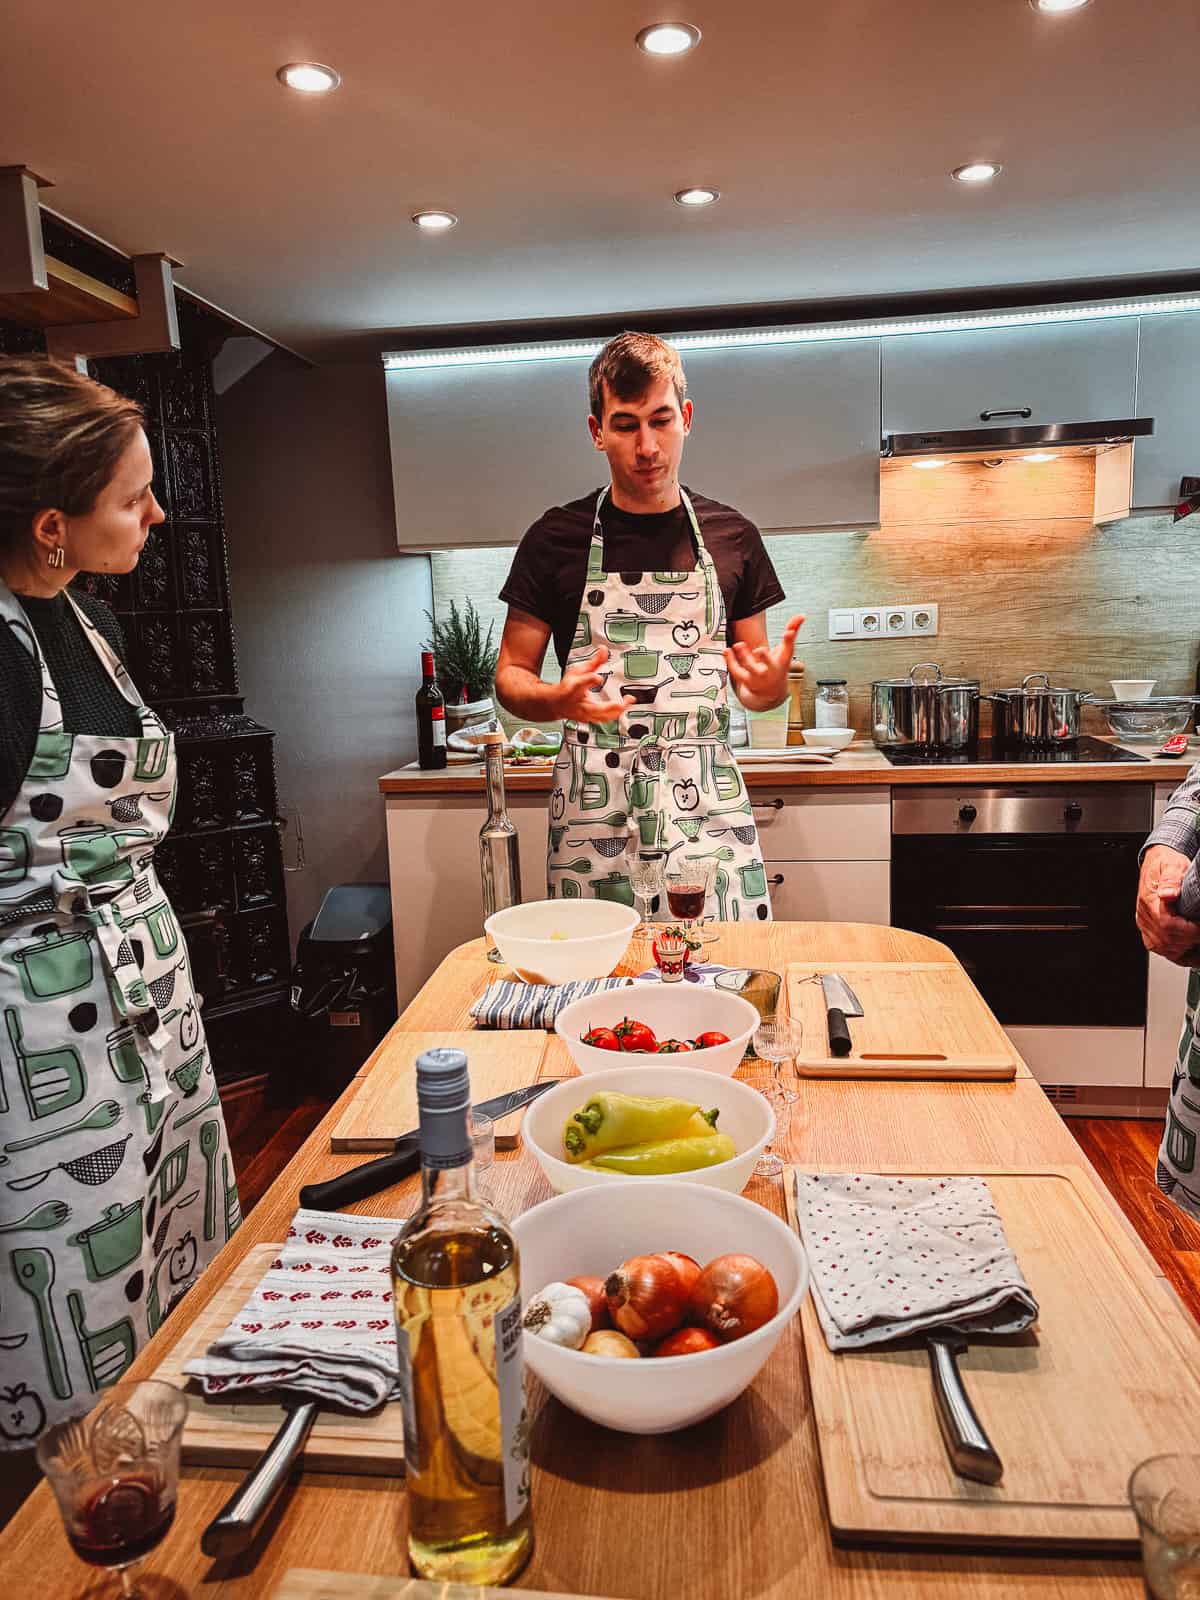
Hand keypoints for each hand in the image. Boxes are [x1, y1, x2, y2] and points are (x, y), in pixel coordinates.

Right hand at [554, 646, 633, 724]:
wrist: (557, 704)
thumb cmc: (567, 688)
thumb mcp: (578, 671)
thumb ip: (594, 662)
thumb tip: (603, 650)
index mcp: (573, 689)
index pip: (581, 684)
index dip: (589, 680)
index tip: (598, 677)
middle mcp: (579, 704)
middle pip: (595, 708)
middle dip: (611, 706)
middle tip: (624, 701)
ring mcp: (586, 714)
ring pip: (602, 717)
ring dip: (617, 710)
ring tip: (629, 700)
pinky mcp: (591, 719)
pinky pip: (605, 719)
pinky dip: (616, 714)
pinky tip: (624, 706)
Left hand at [724, 615, 804, 710]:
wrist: (771, 692)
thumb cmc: (779, 668)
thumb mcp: (786, 651)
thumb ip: (792, 632)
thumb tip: (801, 616)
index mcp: (781, 661)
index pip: (788, 650)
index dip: (789, 639)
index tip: (789, 632)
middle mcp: (770, 670)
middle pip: (768, 664)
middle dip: (764, 657)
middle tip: (759, 650)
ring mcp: (757, 676)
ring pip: (750, 667)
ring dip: (743, 656)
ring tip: (738, 645)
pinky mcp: (745, 680)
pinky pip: (737, 671)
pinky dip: (730, 661)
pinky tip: (726, 651)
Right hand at [1136, 845, 1198, 963]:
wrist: (1157, 864)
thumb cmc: (1166, 864)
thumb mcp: (1172, 865)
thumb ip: (1171, 878)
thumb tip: (1168, 894)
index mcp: (1149, 901)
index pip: (1166, 925)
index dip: (1188, 931)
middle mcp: (1144, 916)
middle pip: (1166, 941)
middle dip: (1190, 941)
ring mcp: (1145, 924)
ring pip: (1163, 949)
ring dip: (1184, 950)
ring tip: (1198, 942)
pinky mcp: (1149, 929)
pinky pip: (1160, 948)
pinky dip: (1177, 953)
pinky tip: (1191, 950)